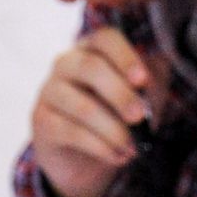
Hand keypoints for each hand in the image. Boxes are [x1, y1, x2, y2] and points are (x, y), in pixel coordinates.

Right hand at [29, 28, 156, 196]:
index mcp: (93, 49)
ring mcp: (50, 91)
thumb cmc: (116, 116)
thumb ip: (150, 83)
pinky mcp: (41, 121)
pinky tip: (118, 156)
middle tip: (139, 117)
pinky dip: (100, 147)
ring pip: (82, 106)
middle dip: (120, 94)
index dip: (125, 57)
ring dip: (113, 130)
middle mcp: (66, 63)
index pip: (105, 39)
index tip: (143, 81)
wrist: (85, 157)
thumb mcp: (140, 96)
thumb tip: (154, 78)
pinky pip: (71, 132)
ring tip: (132, 147)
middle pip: (91, 68)